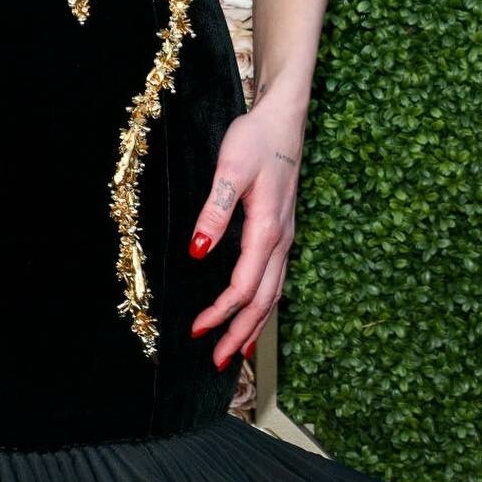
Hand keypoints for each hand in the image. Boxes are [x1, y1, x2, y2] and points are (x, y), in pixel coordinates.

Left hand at [187, 97, 303, 368]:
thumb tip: (197, 251)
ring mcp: (285, 238)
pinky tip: (252, 311)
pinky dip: (262, 304)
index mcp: (268, 231)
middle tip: (218, 363)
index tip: (197, 331)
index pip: (243, 287)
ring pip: (272, 293)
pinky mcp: (281, 231)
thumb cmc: (256, 140)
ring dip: (253, 325)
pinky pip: (274, 279)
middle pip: (263, 301)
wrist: (283, 118)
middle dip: (241, 333)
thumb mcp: (230, 169)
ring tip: (236, 352)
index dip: (220, 313)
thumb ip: (215, 212)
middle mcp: (281, 241)